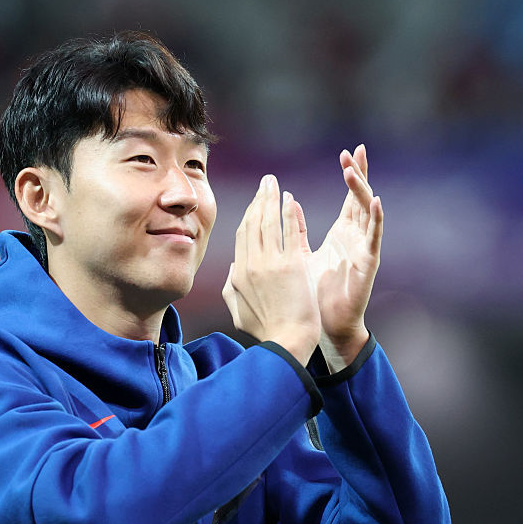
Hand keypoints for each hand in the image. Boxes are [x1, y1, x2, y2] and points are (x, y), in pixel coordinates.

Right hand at [223, 174, 319, 364]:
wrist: (288, 341)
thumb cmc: (266, 331)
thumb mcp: (238, 311)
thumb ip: (231, 288)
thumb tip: (233, 268)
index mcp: (237, 275)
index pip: (242, 236)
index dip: (249, 214)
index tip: (257, 202)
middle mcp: (250, 265)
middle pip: (253, 223)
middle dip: (259, 199)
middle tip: (266, 182)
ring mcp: (270, 264)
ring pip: (268, 222)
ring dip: (271, 198)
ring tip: (274, 184)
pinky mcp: (290, 266)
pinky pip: (287, 231)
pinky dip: (288, 212)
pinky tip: (289, 199)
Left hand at [306, 144, 382, 370]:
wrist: (323, 326)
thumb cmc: (313, 296)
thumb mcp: (300, 257)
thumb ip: (296, 233)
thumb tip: (288, 206)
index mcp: (342, 234)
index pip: (347, 198)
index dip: (350, 175)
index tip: (347, 152)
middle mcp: (355, 238)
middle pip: (359, 198)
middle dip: (358, 173)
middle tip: (355, 150)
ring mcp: (363, 249)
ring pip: (366, 212)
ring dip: (361, 189)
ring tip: (353, 169)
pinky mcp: (368, 263)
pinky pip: (374, 237)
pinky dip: (375, 219)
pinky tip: (375, 201)